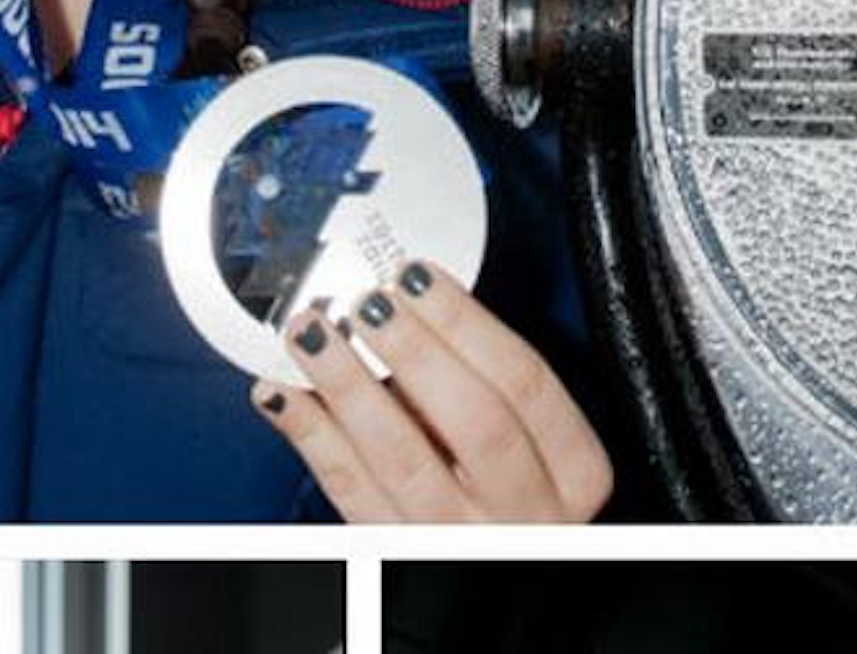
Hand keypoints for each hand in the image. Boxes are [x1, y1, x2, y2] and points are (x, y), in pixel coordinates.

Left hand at [252, 261, 611, 522]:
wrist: (496, 580)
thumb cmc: (517, 495)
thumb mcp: (537, 445)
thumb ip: (488, 382)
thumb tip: (410, 305)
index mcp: (573, 470)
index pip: (526, 382)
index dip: (468, 323)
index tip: (418, 276)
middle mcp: (525, 511)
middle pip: (475, 420)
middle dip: (416, 351)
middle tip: (369, 303)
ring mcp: (461, 539)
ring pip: (403, 457)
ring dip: (350, 386)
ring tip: (313, 334)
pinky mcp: (400, 557)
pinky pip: (349, 493)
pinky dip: (311, 436)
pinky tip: (284, 394)